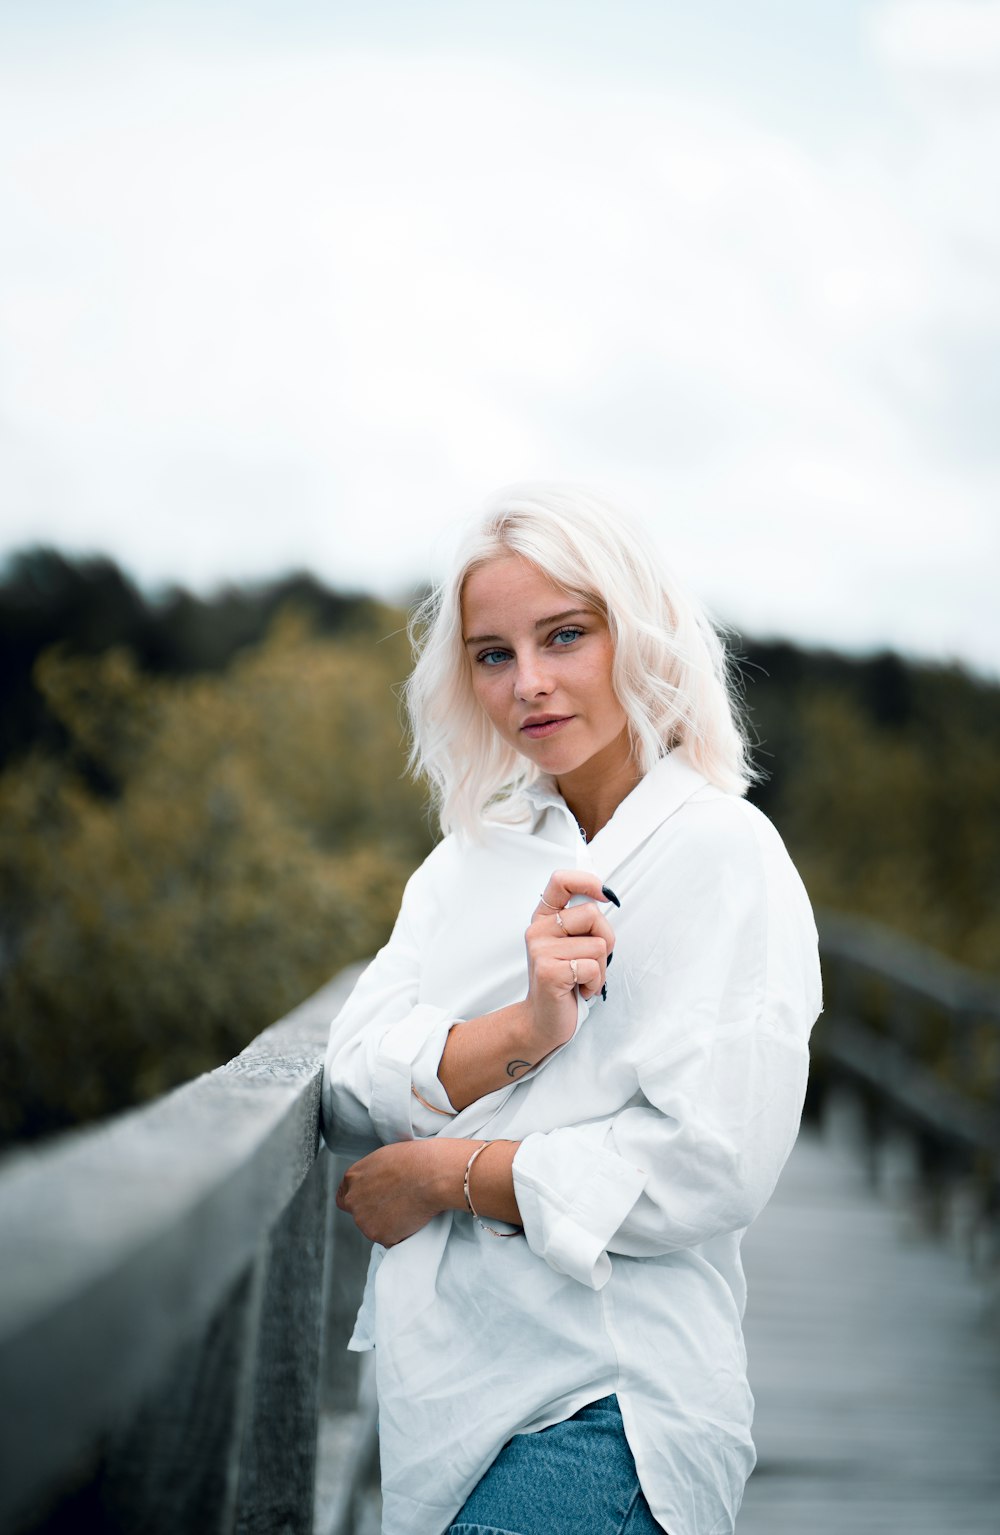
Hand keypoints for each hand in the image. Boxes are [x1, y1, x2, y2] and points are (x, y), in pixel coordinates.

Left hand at [335, 1139, 462, 1246]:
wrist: (431, 1176)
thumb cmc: (415, 1160)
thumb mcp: (385, 1157)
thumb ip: (373, 1174)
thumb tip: (379, 1182)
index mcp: (353, 1177)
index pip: (344, 1196)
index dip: (360, 1200)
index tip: (373, 1201)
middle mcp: (353, 1200)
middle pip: (359, 1213)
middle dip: (375, 1212)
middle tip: (397, 1205)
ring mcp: (364, 1221)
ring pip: (375, 1228)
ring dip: (389, 1224)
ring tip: (409, 1208)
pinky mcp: (380, 1236)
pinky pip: (391, 1239)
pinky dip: (401, 1234)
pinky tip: (413, 1219)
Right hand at [523, 870, 616, 1056]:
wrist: (543, 1020)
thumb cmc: (564, 981)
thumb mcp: (571, 944)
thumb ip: (582, 921)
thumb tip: (604, 896)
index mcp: (544, 918)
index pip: (561, 881)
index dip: (587, 881)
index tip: (603, 894)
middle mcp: (538, 930)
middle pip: (593, 913)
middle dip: (605, 940)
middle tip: (590, 960)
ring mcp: (541, 950)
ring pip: (598, 944)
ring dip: (601, 968)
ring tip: (582, 978)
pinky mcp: (549, 971)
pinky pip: (592, 967)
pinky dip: (595, 983)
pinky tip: (580, 990)